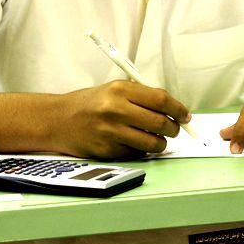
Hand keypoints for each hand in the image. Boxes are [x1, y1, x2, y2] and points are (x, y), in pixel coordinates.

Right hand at [52, 80, 190, 158]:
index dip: (178, 109)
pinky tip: (133, 143)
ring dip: (160, 143)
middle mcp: (115, 110)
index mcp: (120, 90)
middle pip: (160, 123)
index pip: (160, 100)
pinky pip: (136, 154)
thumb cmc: (90, 103)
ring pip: (152, 143)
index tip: (185, 115)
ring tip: (157, 139)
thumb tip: (174, 110)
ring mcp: (110, 132)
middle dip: (173, 129)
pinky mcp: (107, 151)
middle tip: (173, 129)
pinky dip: (141, 150)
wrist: (58, 119)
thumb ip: (141, 97)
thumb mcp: (113, 90)